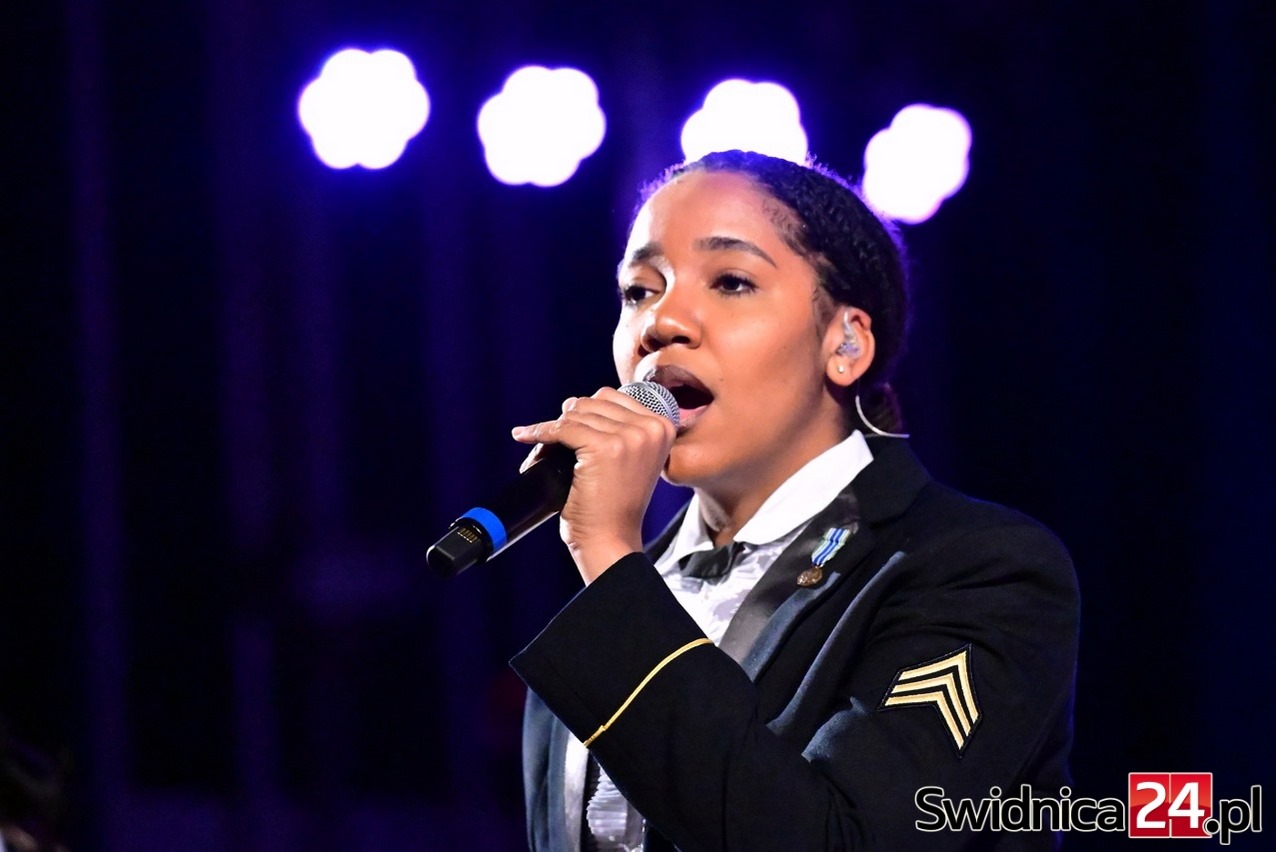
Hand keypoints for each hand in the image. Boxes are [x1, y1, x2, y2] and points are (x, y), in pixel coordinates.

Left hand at [512, 388, 676, 582]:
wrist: (611, 540)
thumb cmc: (615, 505)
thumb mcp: (629, 459)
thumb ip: (616, 428)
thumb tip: (572, 401)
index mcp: (662, 427)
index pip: (612, 398)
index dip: (586, 411)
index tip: (568, 426)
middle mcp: (650, 428)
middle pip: (593, 402)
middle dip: (570, 420)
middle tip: (556, 443)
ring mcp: (629, 437)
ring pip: (576, 414)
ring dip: (555, 429)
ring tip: (544, 450)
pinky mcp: (604, 448)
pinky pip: (562, 429)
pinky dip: (540, 432)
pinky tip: (525, 436)